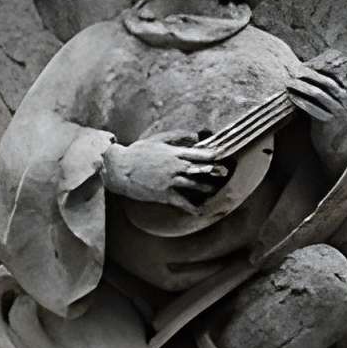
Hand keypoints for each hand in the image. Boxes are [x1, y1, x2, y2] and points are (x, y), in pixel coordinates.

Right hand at [103, 134, 229, 208]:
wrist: (120, 168)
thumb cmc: (138, 152)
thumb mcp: (158, 139)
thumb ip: (178, 136)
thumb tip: (196, 135)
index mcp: (174, 152)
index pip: (199, 152)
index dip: (212, 154)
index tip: (223, 155)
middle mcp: (175, 166)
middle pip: (200, 168)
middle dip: (214, 170)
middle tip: (226, 172)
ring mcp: (170, 181)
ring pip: (194, 185)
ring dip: (207, 188)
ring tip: (216, 190)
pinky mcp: (165, 194)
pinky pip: (182, 202)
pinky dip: (193, 207)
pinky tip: (201, 211)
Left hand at [288, 62, 346, 171]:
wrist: (332, 145)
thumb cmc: (325, 120)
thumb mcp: (325, 103)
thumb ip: (319, 90)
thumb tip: (301, 73)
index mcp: (342, 92)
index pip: (329, 75)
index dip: (315, 69)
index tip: (300, 64)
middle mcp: (342, 100)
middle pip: (324, 82)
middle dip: (307, 75)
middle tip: (292, 71)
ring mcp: (337, 111)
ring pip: (319, 94)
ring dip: (301, 87)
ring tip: (288, 83)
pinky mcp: (329, 122)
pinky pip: (314, 109)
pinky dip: (301, 102)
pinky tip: (291, 97)